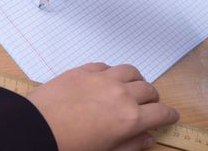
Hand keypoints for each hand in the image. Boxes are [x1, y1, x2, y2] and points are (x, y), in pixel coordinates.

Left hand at [27, 63, 178, 150]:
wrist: (36, 128)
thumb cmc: (69, 146)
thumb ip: (131, 144)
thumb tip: (148, 138)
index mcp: (130, 118)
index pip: (161, 112)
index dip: (169, 115)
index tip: (171, 115)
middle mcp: (121, 93)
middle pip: (149, 89)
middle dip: (153, 99)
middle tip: (149, 106)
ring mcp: (102, 78)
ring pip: (131, 71)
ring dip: (136, 80)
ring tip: (132, 88)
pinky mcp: (84, 70)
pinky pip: (106, 65)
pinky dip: (112, 72)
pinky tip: (107, 80)